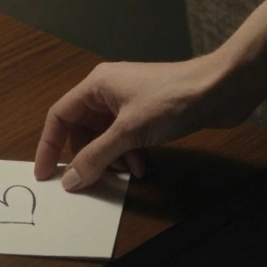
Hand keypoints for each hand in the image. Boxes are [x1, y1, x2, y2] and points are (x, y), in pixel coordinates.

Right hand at [34, 55, 243, 190]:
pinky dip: (130, 154)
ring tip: (124, 173)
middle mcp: (109, 91)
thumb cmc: (174, 98)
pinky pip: (127, 138)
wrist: (221, 89)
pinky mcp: (149, 113)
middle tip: (86, 181)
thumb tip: (71, 179)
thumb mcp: (129, 132)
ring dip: (111, 158)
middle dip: (86, 156)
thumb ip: (96, 157)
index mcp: (97, 85)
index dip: (49, 145)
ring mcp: (130, 102)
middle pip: (82, 129)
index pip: (59, 116)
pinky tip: (143, 167)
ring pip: (106, 136)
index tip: (45, 173)